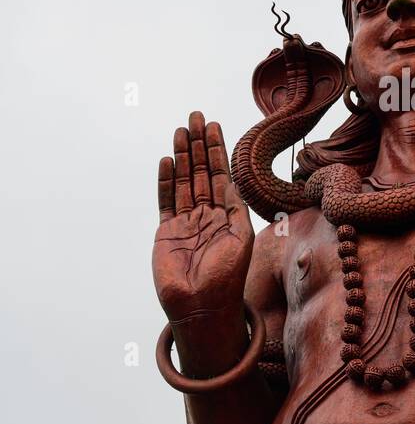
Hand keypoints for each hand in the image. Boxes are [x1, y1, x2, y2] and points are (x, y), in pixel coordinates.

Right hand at [153, 112, 252, 324]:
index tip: (214, 126)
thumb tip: (231, 179)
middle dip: (199, 144)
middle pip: (200, 171)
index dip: (217, 150)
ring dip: (182, 155)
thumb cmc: (227, 276)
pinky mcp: (167, 231)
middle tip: (196, 117)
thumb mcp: (240, 238)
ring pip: (183, 181)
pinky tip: (167, 161)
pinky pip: (166, 200)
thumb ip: (235, 207)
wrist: (202, 306)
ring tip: (181, 130)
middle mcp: (206, 214)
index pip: (221, 174)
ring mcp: (185, 221)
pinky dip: (166, 181)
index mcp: (227, 214)